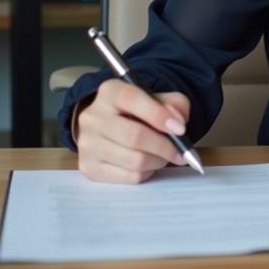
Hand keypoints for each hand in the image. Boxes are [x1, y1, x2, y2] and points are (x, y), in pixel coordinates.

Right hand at [74, 79, 191, 183]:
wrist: (108, 128)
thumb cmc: (138, 112)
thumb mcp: (158, 99)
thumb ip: (174, 104)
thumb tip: (177, 121)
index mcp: (110, 92)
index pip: (131, 99)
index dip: (158, 114)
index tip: (180, 129)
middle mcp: (93, 116)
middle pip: (134, 136)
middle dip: (164, 146)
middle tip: (181, 152)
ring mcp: (87, 144)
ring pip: (134, 161)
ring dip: (158, 161)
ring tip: (164, 156)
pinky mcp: (90, 167)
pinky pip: (130, 177)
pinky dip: (147, 172)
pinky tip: (148, 163)